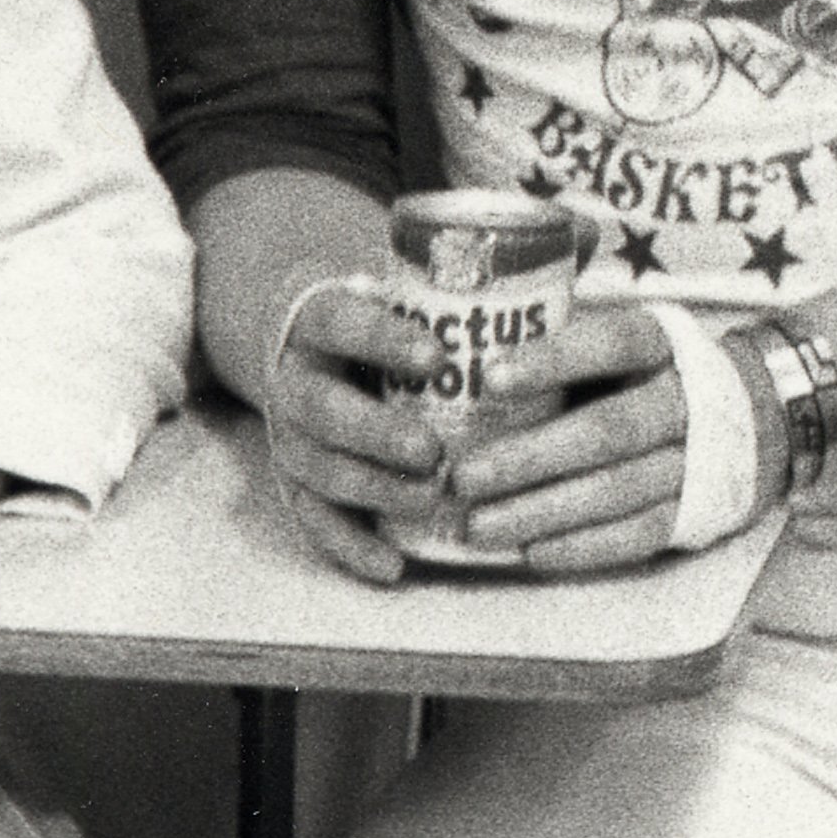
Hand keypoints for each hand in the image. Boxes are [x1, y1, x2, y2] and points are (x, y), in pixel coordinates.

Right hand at [262, 277, 447, 583]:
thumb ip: (447, 291)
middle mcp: (294, 379)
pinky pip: (316, 519)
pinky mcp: (295, 482)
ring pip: (319, 469)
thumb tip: (546, 273)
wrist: (307, 345)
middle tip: (431, 450)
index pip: (342, 322)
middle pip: (323, 408)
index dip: (384, 340)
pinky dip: (351, 544)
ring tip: (430, 499)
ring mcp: (290, 436)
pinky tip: (393, 564)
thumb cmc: (375, 319)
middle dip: (376, 433)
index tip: (437, 357)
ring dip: (374, 488)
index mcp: (317, 320)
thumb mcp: (392, 291)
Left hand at [447, 302, 712, 572]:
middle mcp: (683, 402)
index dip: (553, 361)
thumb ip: (571, 338)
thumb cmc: (659, 368)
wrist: (763, 411)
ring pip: (615, 492)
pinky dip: (583, 548)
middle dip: (530, 457)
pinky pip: (636, 536)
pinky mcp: (694, 513)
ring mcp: (695, 463)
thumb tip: (477, 344)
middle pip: (605, 432)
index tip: (491, 377)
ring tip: (478, 526)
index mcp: (661, 343)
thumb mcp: (632, 334)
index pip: (610, 344)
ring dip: (542, 512)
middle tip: (463, 476)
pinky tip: (532, 552)